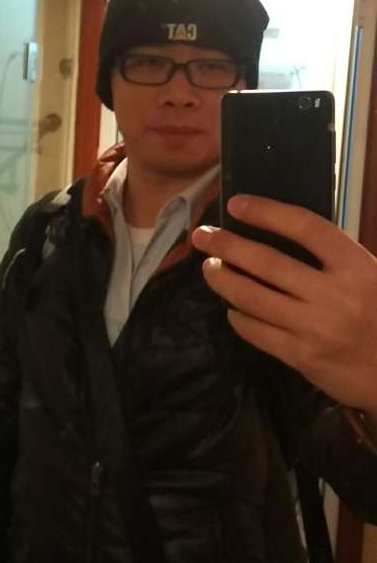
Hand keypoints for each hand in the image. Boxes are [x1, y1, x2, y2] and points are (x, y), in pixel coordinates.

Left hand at [191, 194, 376, 418]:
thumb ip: (332, 257)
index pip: (305, 227)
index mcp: (357, 266)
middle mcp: (334, 295)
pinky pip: (257, 332)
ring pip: (252, 298)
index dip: (267, 212)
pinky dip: (238, 316)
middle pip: (267, 262)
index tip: (236, 205)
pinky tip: (232, 307)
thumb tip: (277, 232)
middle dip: (227, 245)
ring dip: (223, 279)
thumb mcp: (371, 275)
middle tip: (202, 235)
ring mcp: (315, 328)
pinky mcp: (302, 357)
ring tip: (210, 268)